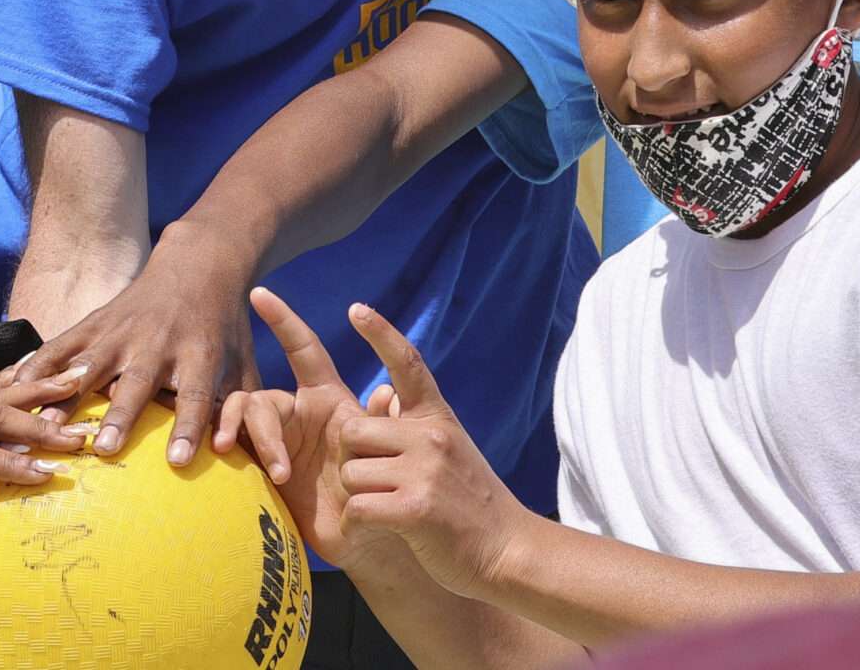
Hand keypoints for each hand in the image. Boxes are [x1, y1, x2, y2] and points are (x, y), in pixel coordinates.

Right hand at [29, 224, 258, 469]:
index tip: (177, 462)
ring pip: (93, 363)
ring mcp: (123, 330)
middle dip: (121, 415)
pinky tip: (14, 386)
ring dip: (69, 393)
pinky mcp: (97, 321)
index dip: (188, 427)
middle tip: (104, 450)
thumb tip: (250, 459)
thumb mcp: (243, 363)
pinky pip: (64, 343)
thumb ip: (244, 409)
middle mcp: (159, 341)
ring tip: (46, 423)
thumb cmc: (224, 327)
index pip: (195, 395)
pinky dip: (39, 363)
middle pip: (138, 382)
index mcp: (199, 353)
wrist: (199, 263)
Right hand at [247, 288, 395, 568]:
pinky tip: (234, 472)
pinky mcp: (259, 470)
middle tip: (281, 467)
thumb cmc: (387, 490)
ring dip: (251, 442)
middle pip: (263, 398)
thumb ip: (387, 422)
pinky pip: (232, 448)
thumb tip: (384, 392)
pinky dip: (230, 452)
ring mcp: (274, 442)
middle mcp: (296, 415)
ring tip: (273, 477)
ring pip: (243, 419)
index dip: (283, 321)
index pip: (303, 350)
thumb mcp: (393, 453)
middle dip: (260, 425)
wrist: (372, 539)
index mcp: (328, 400)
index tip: (260, 294)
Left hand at [332, 304, 532, 601]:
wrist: (509, 550)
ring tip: (390, 510)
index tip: (356, 308)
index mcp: (437, 418)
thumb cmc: (470, 504)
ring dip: (358, 496)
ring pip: (350, 473)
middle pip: (351, 431)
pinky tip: (382, 531)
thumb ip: (413, 428)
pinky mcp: (415, 509)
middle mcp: (431, 437)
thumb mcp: (448, 453)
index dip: (380, 332)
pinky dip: (360, 524)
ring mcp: (424, 472)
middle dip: (352, 459)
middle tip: (378, 483)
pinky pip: (358, 507)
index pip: (408, 363)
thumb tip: (381, 393)